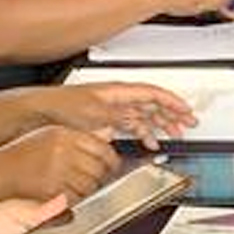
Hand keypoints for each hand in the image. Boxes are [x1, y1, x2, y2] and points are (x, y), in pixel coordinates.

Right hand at [0, 125, 118, 201]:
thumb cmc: (23, 155)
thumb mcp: (51, 135)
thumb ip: (80, 136)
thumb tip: (110, 133)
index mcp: (64, 135)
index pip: (102, 147)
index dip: (111, 160)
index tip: (112, 165)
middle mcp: (62, 151)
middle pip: (99, 168)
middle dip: (101, 177)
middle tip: (96, 180)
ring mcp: (57, 171)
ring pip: (90, 186)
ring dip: (88, 190)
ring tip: (77, 187)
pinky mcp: (52, 190)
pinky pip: (76, 198)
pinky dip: (76, 200)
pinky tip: (67, 195)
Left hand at [47, 82, 196, 148]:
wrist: (45, 111)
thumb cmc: (64, 107)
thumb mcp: (95, 115)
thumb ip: (120, 118)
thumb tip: (138, 123)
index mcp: (118, 92)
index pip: (153, 94)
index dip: (172, 102)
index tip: (186, 111)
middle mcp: (118, 98)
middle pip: (152, 104)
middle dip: (172, 114)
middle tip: (188, 123)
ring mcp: (114, 108)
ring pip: (145, 114)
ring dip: (161, 124)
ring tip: (174, 134)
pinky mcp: (108, 118)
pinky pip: (133, 124)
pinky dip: (144, 132)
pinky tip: (149, 141)